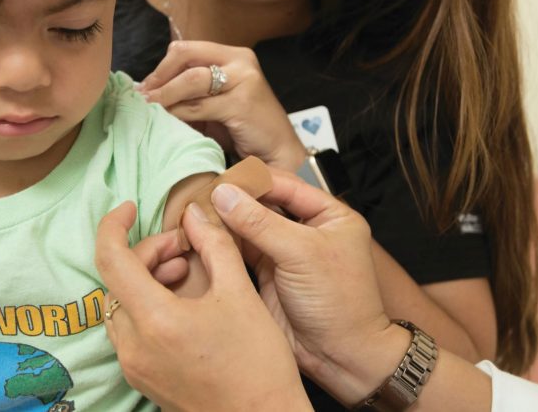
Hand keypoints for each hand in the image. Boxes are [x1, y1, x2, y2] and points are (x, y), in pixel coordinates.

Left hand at [95, 202, 309, 410]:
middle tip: (185, 248)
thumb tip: (195, 214)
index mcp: (154, 320)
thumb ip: (214, 245)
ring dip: (147, 280)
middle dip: (148, 254)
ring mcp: (134, 366)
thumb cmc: (258, 363)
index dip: (113, 225)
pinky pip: (130, 330)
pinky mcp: (142, 379)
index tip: (129, 207)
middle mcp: (134, 345)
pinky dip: (148, 306)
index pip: (110, 259)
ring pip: (121, 305)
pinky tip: (182, 303)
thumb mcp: (241, 293)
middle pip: (118, 281)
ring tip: (187, 272)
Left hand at [137, 40, 307, 170]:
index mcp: (233, 55)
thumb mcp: (215, 103)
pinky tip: (167, 121)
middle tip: (142, 97)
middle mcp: (241, 60)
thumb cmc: (244, 129)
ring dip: (164, 96)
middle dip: (159, 78)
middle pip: (185, 57)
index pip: (187, 49)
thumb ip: (191, 93)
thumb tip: (149, 92)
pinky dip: (178, 113)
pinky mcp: (242, 102)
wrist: (277, 152)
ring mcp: (244, 79)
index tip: (145, 87)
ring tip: (149, 109)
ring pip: (190, 80)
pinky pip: (198, 106)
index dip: (161, 67)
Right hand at [209, 171, 397, 399]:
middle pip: (264, 204)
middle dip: (235, 201)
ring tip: (196, 213)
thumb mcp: (301, 253)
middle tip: (202, 195)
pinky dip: (223, 244)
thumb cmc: (340, 303)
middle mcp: (308, 230)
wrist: (341, 357)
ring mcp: (286, 253)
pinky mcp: (268, 275)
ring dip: (225, 222)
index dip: (253, 181)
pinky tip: (202, 236)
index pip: (285, 185)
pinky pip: (241, 251)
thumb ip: (260, 222)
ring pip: (249, 227)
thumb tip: (224, 194)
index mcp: (330, 215)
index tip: (220, 179)